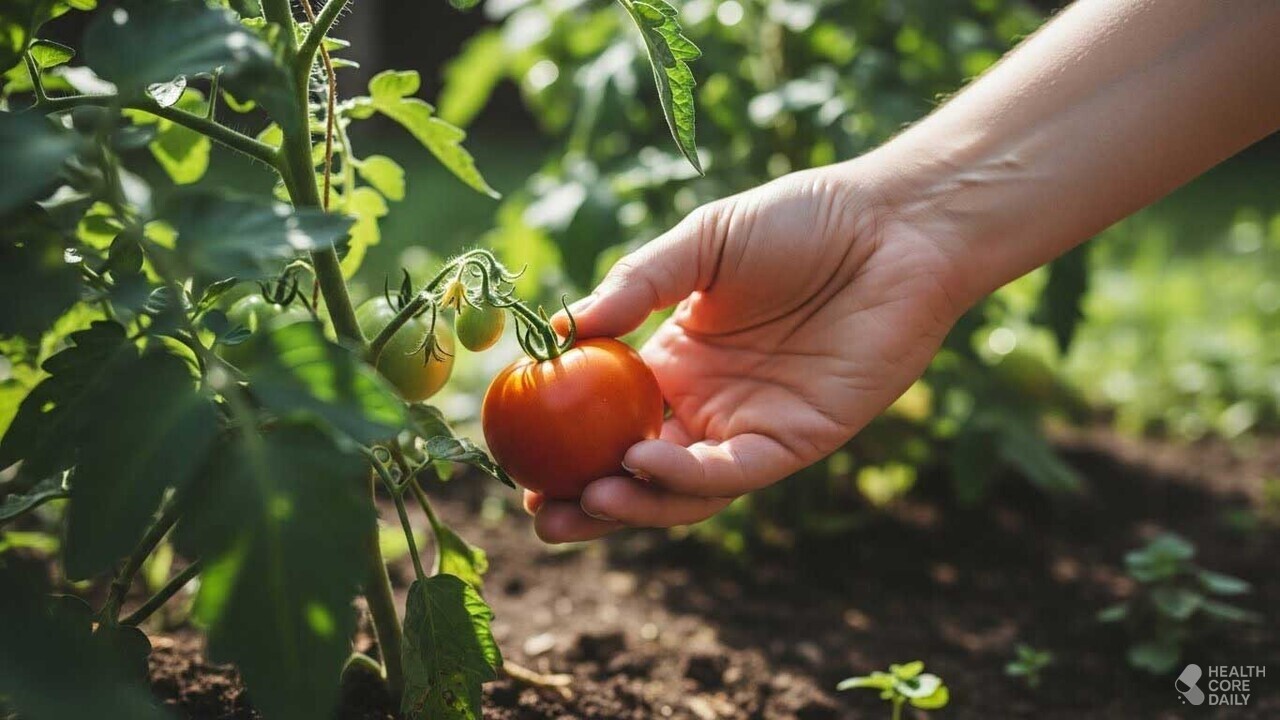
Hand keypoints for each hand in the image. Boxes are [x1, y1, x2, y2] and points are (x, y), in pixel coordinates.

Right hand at [530, 163, 964, 541]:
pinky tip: (642, 462)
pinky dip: (689, 478)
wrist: (892, 226)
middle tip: (538, 514)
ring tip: (580, 505)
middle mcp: (708, 404)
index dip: (565, 444)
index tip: (515, 456)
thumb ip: (635, 286)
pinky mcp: (798, 440)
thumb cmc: (800, 222)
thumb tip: (557, 329)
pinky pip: (736, 473)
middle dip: (589, 501)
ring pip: (683, 488)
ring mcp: (751, 427)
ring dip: (632, 504)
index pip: (607, 418)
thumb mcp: (701, 243)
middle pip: (638, 470)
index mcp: (676, 361)